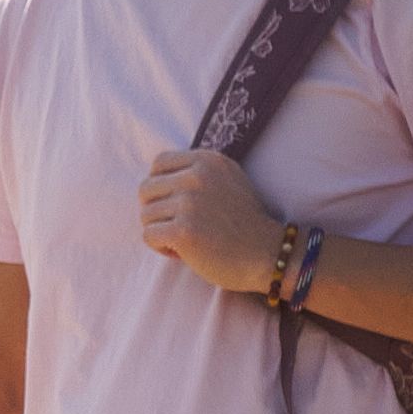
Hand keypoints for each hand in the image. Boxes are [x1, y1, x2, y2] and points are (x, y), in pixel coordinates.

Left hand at [141, 147, 289, 299]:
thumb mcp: (227, 180)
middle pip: (146, 189)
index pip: (159, 163)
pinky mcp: (183, 230)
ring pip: (145, 215)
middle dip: (157, 210)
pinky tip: (184, 251)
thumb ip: (197, 171)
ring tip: (187, 238)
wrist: (267, 253)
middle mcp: (197, 176)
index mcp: (208, 161)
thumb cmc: (242, 221)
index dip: (160, 185)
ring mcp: (189, 202)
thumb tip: (156, 175)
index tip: (174, 202)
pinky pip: (148, 236)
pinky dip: (161, 247)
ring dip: (161, 231)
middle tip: (179, 224)